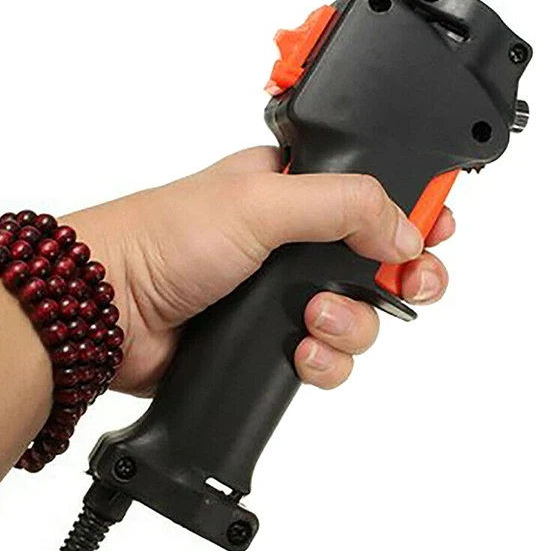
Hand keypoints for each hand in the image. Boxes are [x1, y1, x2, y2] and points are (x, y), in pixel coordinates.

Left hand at [65, 147, 454, 395]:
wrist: (112, 309)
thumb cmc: (167, 237)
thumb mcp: (262, 200)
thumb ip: (343, 205)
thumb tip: (405, 232)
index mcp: (296, 191)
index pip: (374, 195)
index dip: (413, 212)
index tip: (437, 230)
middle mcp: (295, 242)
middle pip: (379, 262)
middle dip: (401, 278)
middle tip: (410, 284)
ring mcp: (284, 294)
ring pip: (358, 316)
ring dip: (353, 323)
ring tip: (313, 319)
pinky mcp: (271, 338)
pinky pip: (328, 355)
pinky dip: (325, 359)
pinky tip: (301, 351)